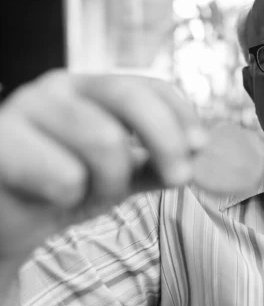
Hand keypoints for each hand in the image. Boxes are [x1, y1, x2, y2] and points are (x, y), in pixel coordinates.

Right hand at [0, 70, 263, 263]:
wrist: (6, 220)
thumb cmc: (63, 190)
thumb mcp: (121, 176)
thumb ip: (158, 163)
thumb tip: (199, 153)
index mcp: (93, 89)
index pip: (150, 85)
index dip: (182, 114)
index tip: (201, 146)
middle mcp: (61, 88)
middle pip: (131, 99)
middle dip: (165, 142)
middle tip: (178, 178)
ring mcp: (27, 108)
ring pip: (104, 140)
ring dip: (109, 182)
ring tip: (86, 192)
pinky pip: (64, 175)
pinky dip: (69, 197)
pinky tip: (49, 198)